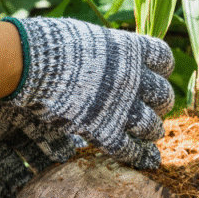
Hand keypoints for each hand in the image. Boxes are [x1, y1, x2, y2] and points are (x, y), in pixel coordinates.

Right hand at [4, 17, 174, 169]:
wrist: (35, 64)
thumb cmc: (53, 44)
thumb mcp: (88, 36)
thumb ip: (105, 48)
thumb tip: (107, 51)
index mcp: (131, 50)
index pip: (163, 58)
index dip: (161, 69)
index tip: (157, 74)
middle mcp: (134, 78)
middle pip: (163, 94)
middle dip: (160, 103)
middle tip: (154, 107)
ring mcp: (123, 107)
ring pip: (151, 125)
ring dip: (152, 130)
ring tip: (151, 133)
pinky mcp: (107, 131)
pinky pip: (130, 148)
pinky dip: (140, 156)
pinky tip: (147, 161)